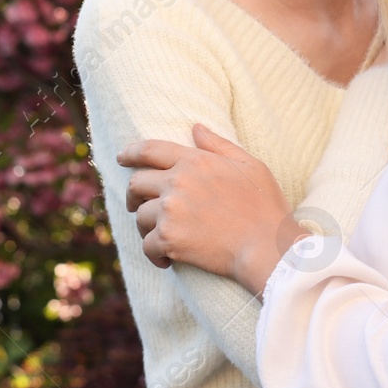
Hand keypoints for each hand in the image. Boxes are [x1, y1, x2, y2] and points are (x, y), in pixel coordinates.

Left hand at [119, 124, 300, 293]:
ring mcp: (170, 211)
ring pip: (140, 216)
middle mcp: (177, 182)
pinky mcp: (169, 239)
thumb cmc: (264, 207)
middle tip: (137, 206)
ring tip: (161, 237)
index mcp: (194, 161)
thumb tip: (195, 128)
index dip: (130, 152)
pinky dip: (154, 254)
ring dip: (147, 227)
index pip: (150, 149)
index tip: (121, 158)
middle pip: (136, 183)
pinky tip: (166, 260)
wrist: (266, 247)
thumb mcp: (249, 165)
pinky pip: (147, 245)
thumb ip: (218, 145)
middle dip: (133, 195)